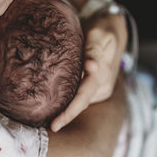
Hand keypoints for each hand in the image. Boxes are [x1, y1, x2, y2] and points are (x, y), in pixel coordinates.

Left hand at [51, 9, 126, 131]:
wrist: (112, 28)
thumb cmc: (102, 29)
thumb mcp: (98, 34)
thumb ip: (93, 50)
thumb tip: (91, 68)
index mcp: (103, 75)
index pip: (83, 97)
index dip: (69, 112)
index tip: (54, 125)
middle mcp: (103, 86)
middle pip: (81, 104)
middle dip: (64, 117)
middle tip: (43, 128)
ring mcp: (101, 88)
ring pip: (80, 102)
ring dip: (65, 110)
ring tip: (43, 118)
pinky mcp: (95, 87)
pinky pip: (80, 96)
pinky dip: (68, 101)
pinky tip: (53, 104)